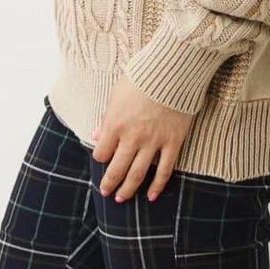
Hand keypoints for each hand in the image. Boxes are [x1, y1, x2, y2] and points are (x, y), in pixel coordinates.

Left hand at [90, 72, 196, 202]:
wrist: (173, 70)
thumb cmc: (143, 77)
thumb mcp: (118, 93)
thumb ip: (107, 116)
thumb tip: (96, 134)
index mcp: (116, 124)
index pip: (102, 152)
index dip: (100, 158)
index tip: (102, 159)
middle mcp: (132, 137)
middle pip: (117, 169)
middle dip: (110, 183)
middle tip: (106, 192)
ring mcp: (153, 142)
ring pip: (138, 174)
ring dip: (128, 189)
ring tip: (121, 198)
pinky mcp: (173, 142)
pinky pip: (164, 170)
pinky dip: (157, 186)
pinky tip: (151, 196)